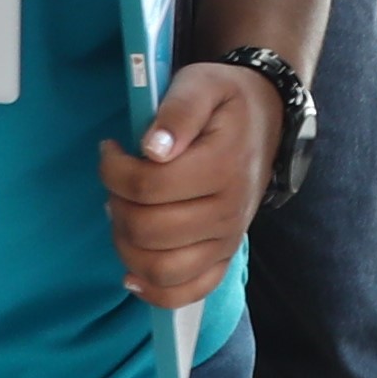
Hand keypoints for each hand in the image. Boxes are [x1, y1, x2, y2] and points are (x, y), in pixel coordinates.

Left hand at [100, 61, 278, 310]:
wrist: (266, 121)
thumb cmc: (225, 102)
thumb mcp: (203, 83)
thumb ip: (178, 110)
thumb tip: (152, 149)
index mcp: (222, 167)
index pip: (149, 186)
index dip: (113, 170)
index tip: (110, 149)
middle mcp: (228, 212)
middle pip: (149, 230)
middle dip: (116, 205)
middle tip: (116, 182)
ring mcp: (227, 241)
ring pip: (160, 268)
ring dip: (126, 245)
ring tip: (124, 214)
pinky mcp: (223, 258)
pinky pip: (185, 294)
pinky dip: (153, 291)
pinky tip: (132, 273)